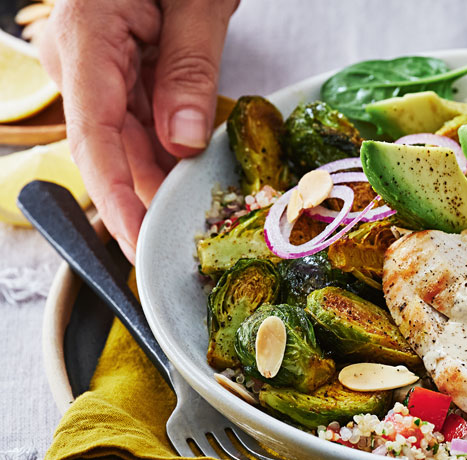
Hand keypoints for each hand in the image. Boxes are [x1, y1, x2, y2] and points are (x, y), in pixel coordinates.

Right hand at [36, 0, 238, 260]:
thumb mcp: (198, 1)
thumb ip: (190, 70)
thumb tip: (183, 143)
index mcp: (88, 39)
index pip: (96, 141)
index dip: (118, 202)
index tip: (139, 247)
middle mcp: (82, 58)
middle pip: (114, 149)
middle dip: (150, 199)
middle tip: (191, 243)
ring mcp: (97, 64)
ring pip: (128, 140)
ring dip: (164, 176)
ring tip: (203, 212)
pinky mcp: (119, 67)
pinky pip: (140, 120)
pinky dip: (169, 148)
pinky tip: (195, 172)